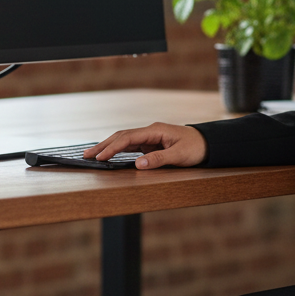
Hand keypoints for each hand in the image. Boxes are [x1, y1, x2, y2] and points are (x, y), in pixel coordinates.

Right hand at [83, 122, 207, 169]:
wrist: (207, 143)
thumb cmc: (195, 147)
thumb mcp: (179, 155)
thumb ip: (159, 159)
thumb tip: (138, 165)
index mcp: (155, 131)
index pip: (128, 138)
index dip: (113, 147)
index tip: (100, 157)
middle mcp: (149, 132)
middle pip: (122, 136)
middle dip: (104, 145)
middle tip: (87, 155)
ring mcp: (149, 137)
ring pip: (124, 140)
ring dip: (108, 147)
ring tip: (93, 155)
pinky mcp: (150, 143)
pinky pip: (130, 146)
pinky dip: (118, 150)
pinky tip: (109, 155)